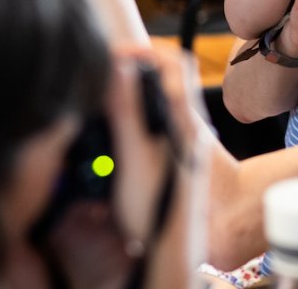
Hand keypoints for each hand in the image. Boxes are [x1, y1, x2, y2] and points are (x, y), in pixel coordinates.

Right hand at [46, 47, 207, 288]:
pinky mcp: (176, 150)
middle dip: (139, 63)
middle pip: (170, 73)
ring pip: (164, 93)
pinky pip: (160, 115)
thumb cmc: (165, 211)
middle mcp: (187, 122)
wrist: (187, 247)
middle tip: (109, 68)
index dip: (146, 50)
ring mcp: (184, 136)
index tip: (116, 53)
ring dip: (139, 86)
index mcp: (182, 117)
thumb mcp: (137, 159)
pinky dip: (140, 109)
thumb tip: (122, 67)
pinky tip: (120, 124)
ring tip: (110, 91)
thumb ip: (129, 112)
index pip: (175, 62)